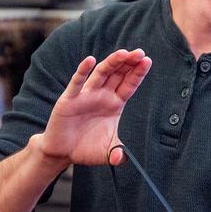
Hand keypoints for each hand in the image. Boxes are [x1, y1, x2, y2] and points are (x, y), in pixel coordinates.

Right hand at [36, 49, 151, 166]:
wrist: (62, 153)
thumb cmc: (86, 148)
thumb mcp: (107, 152)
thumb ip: (117, 154)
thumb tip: (121, 159)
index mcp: (114, 104)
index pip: (129, 85)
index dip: (138, 73)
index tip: (147, 60)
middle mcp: (102, 95)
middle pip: (118, 74)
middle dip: (128, 63)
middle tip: (139, 52)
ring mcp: (86, 95)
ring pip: (101, 74)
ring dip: (112, 63)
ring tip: (123, 53)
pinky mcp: (69, 99)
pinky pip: (77, 83)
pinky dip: (82, 71)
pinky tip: (90, 60)